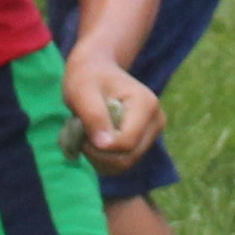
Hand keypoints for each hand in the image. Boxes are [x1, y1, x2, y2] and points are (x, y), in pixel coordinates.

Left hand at [61, 49, 163, 172]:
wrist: (96, 70)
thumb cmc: (87, 77)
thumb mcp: (82, 91)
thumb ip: (93, 115)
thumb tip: (105, 145)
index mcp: (146, 104)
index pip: (126, 143)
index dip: (99, 146)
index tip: (79, 131)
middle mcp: (156, 120)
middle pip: (127, 158)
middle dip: (97, 153)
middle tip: (79, 133)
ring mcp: (152, 133)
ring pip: (124, 164)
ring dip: (98, 156)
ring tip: (86, 133)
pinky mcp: (143, 142)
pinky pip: (121, 163)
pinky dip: (102, 158)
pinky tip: (93, 139)